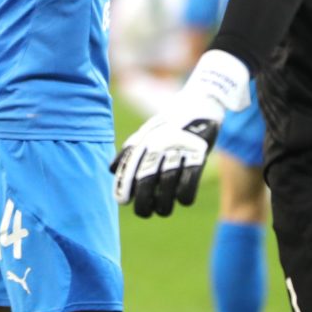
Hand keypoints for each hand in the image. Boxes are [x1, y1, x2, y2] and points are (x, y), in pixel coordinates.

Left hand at [112, 50, 250, 217]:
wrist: (201, 100)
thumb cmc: (170, 121)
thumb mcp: (146, 131)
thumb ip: (129, 151)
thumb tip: (110, 170)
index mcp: (145, 140)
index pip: (130, 167)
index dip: (124, 187)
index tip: (122, 201)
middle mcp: (159, 144)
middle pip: (146, 179)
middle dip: (143, 202)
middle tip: (145, 212)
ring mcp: (179, 148)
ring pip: (167, 184)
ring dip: (164, 203)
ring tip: (163, 210)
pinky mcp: (199, 152)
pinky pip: (191, 179)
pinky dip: (185, 194)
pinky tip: (183, 200)